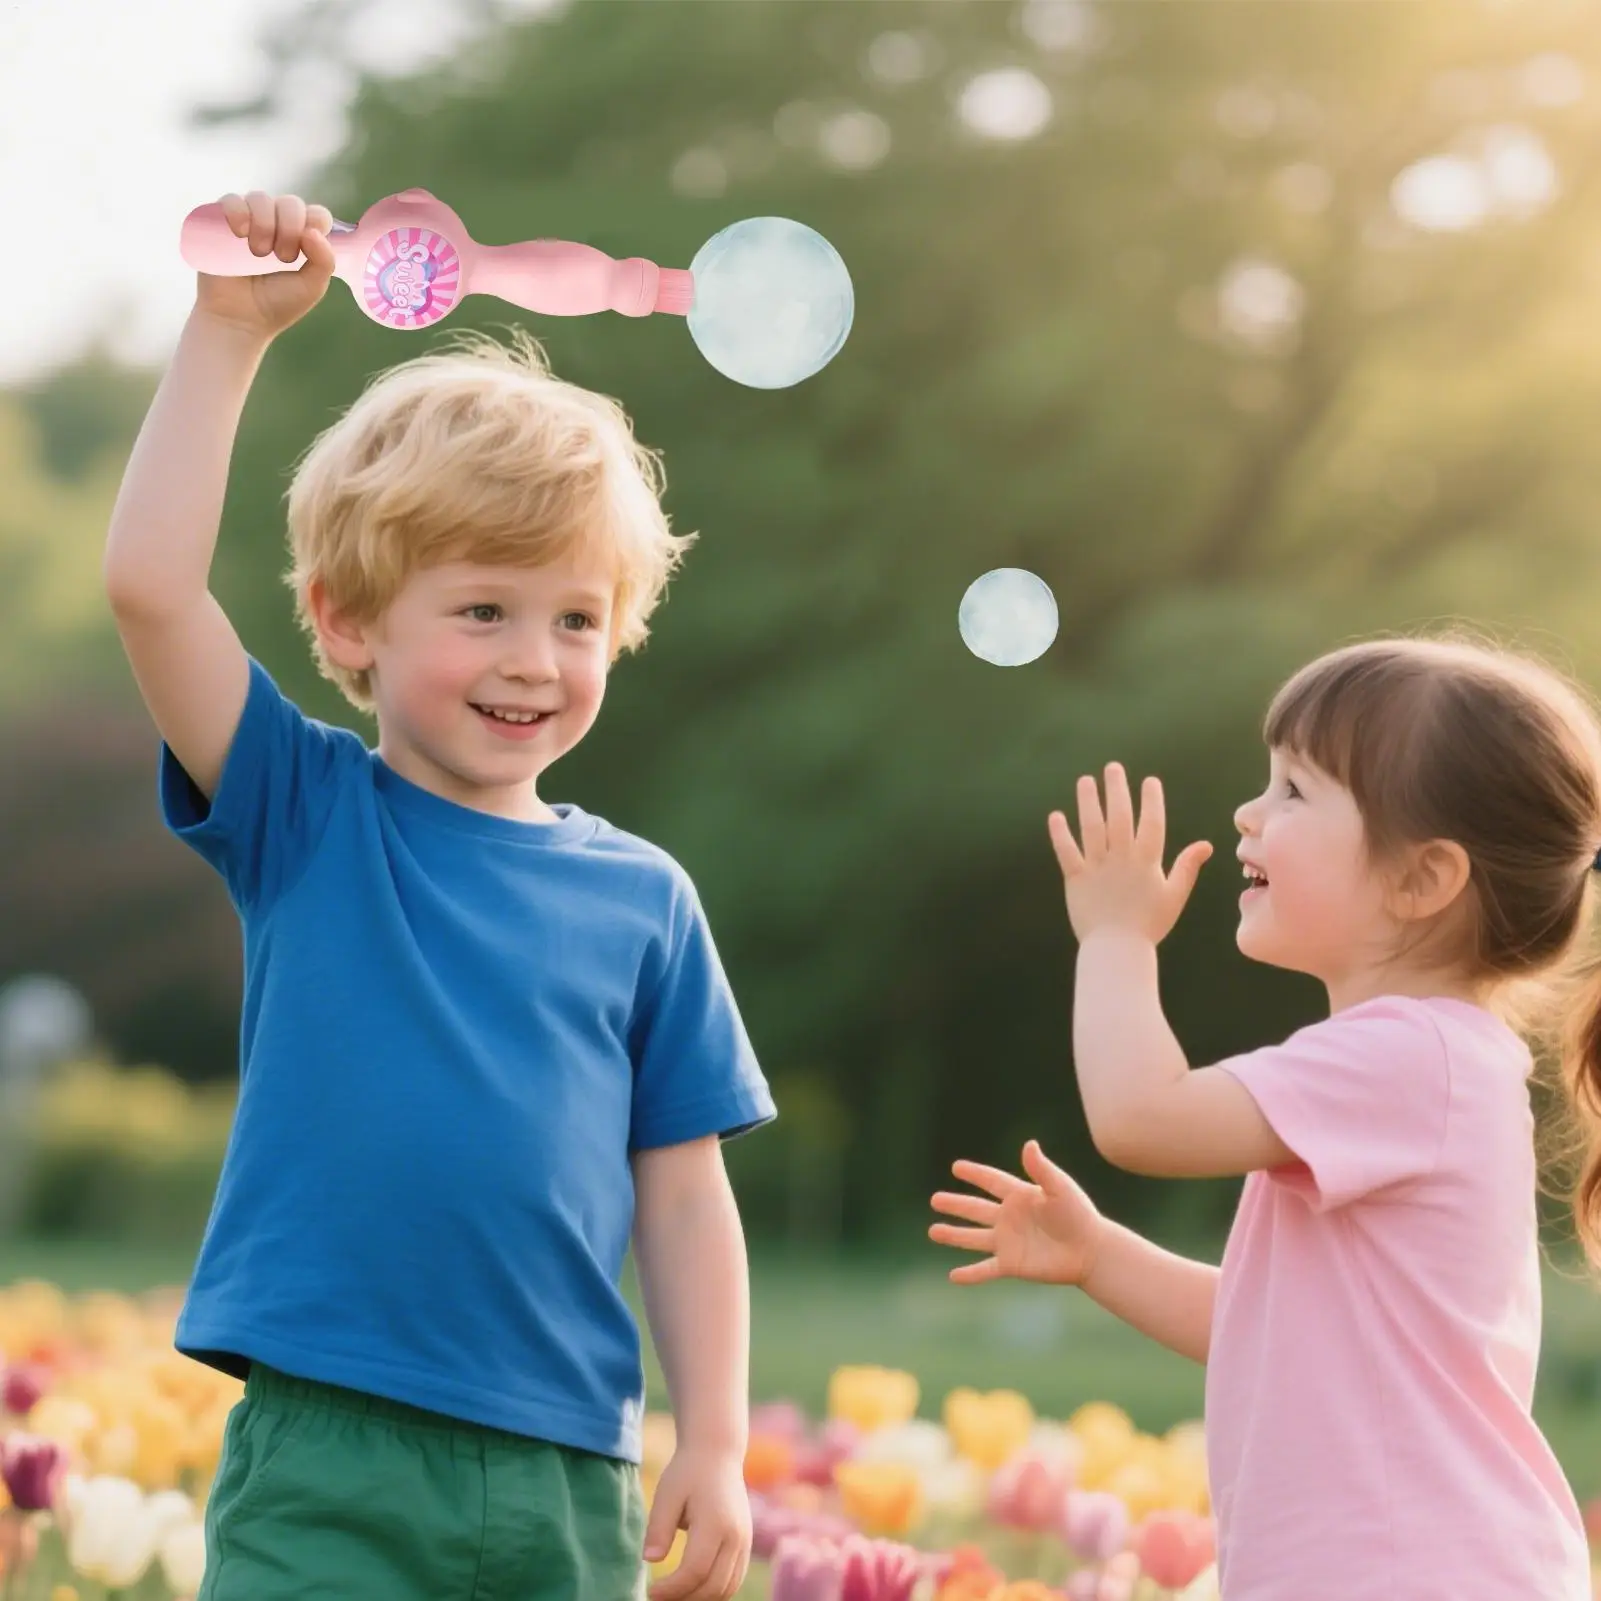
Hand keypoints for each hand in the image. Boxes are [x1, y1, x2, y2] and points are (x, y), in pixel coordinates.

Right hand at [193, 190, 336, 339]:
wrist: (238, 319)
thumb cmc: (276, 305)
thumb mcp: (311, 287)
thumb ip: (324, 260)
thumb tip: (312, 231)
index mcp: (301, 238)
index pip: (315, 213)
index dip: (313, 225)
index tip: (304, 250)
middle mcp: (276, 224)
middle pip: (291, 203)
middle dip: (289, 228)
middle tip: (281, 257)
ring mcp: (248, 220)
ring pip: (261, 198)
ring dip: (265, 224)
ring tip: (258, 253)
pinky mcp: (220, 221)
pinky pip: (231, 199)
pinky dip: (238, 211)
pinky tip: (239, 233)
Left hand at [643, 1446, 750, 1600]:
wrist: (717, 1453)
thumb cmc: (688, 1472)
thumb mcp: (667, 1494)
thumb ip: (659, 1528)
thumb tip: (650, 1560)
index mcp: (716, 1523)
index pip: (695, 1571)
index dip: (672, 1589)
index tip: (650, 1592)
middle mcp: (736, 1536)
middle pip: (713, 1586)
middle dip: (684, 1599)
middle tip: (658, 1597)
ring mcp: (744, 1541)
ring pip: (727, 1589)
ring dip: (700, 1598)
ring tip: (674, 1595)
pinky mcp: (745, 1544)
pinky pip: (733, 1580)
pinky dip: (714, 1591)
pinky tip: (692, 1587)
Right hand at [930, 1140, 1104, 1287]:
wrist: (1091, 1250)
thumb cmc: (1079, 1215)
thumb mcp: (1060, 1188)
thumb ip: (1042, 1169)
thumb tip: (1028, 1144)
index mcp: (1020, 1196)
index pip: (992, 1181)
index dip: (975, 1174)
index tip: (956, 1167)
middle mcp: (1010, 1218)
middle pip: (976, 1209)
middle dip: (956, 1204)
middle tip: (934, 1199)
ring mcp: (1009, 1242)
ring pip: (974, 1238)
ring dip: (954, 1235)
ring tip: (932, 1231)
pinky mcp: (1012, 1264)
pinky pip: (985, 1269)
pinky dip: (969, 1274)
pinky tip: (953, 1276)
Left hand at [1048, 762, 1211, 945]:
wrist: (1118, 949)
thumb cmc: (1149, 925)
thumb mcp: (1175, 896)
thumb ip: (1187, 868)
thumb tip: (1206, 844)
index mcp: (1147, 862)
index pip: (1151, 823)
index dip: (1151, 800)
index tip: (1149, 781)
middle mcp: (1122, 858)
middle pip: (1119, 817)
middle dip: (1117, 790)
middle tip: (1112, 768)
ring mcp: (1097, 867)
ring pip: (1092, 827)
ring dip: (1088, 802)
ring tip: (1085, 781)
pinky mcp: (1076, 878)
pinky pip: (1066, 852)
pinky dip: (1060, 834)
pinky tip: (1056, 816)